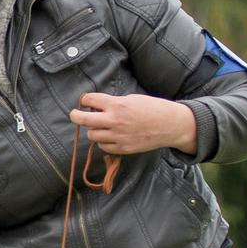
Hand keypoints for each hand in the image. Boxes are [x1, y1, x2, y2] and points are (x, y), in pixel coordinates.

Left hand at [70, 92, 197, 155]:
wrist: (171, 125)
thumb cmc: (153, 109)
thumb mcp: (132, 99)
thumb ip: (114, 103)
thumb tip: (96, 107)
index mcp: (117, 104)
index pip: (89, 100)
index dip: (85, 100)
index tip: (85, 102)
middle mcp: (114, 121)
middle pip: (82, 120)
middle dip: (75, 116)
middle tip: (75, 115)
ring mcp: (118, 136)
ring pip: (92, 135)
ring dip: (93, 130)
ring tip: (100, 127)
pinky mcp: (123, 148)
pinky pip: (103, 147)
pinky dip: (104, 142)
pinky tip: (110, 137)